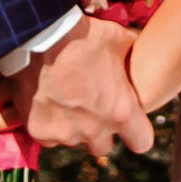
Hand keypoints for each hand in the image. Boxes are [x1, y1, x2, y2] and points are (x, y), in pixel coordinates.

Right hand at [25, 14, 152, 158]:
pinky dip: (48, 123)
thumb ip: (132, 54)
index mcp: (120, 112)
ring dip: (72, 127)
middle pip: (103, 146)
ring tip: (65, 99)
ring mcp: (64, 133)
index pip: (141, 141)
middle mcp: (94, 130)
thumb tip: (141, 50)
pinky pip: (48, 136)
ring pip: (73, 140)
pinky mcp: (38, 130)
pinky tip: (46, 101)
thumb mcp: (119, 39)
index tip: (131, 121)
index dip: (138, 132)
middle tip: (92, 106)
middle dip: (100, 130)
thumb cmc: (84, 37)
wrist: (40, 34)